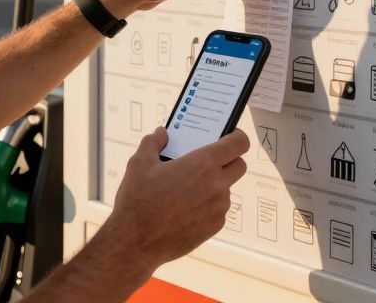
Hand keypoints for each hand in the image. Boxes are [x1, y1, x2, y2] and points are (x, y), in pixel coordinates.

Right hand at [101, 127, 249, 270]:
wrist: (136, 242)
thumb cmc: (138, 200)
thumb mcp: (139, 164)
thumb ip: (153, 143)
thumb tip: (161, 133)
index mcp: (202, 164)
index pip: (238, 143)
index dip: (236, 136)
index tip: (228, 135)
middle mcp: (217, 185)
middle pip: (239, 165)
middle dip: (228, 159)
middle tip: (207, 160)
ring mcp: (218, 208)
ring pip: (226, 188)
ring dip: (214, 184)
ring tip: (188, 187)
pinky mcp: (215, 226)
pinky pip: (218, 208)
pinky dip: (207, 204)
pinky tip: (185, 207)